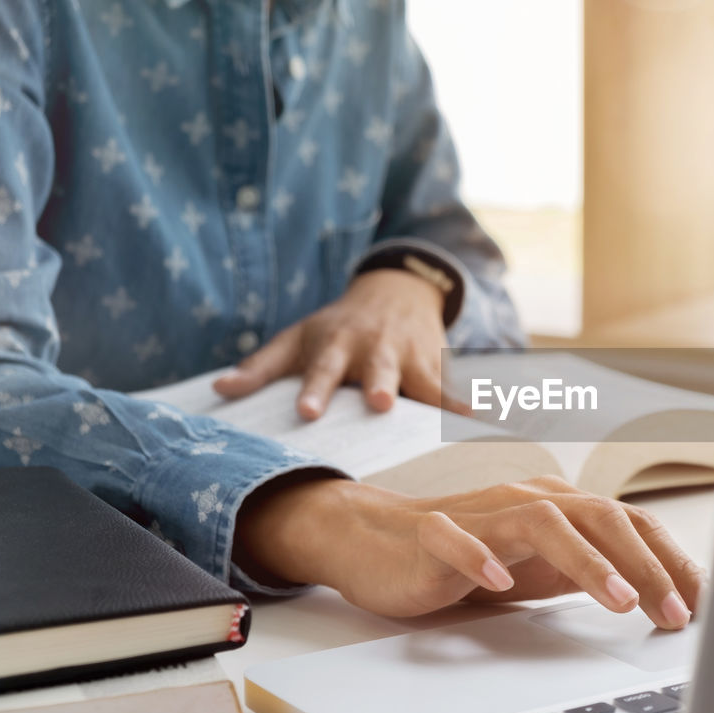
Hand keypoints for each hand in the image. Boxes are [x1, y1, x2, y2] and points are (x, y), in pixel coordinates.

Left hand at [212, 269, 458, 418]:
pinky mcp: (438, 366)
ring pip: (425, 379)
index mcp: (337, 345)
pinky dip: (474, 404)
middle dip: (381, 384)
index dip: (315, 390)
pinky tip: (494, 422)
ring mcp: (411, 357)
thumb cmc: (336, 326)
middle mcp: (376, 349)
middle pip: (379, 369)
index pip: (322, 370)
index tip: (309, 412)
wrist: (394, 290)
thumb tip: (219, 392)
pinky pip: (456, 389)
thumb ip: (261, 367)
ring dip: (438, 397)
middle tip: (381, 402)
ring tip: (453, 419)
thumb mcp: (297, 338)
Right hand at [234, 474, 706, 628]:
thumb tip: (663, 598)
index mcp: (561, 508)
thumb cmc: (470, 557)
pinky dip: (482, 557)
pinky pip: (458, 539)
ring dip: (587, 560)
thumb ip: (592, 573)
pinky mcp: (433, 534)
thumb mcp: (542, 569)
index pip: (629, 524)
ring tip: (619, 600)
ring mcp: (482, 515)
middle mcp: (529, 501)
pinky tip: (502, 585)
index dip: (670, 560)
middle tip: (675, 613)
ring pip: (543, 521)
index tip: (702, 604)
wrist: (378, 541)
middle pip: (599, 517)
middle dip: (645, 566)